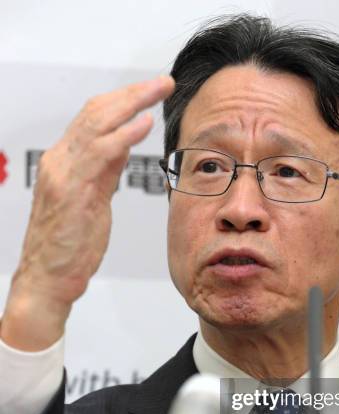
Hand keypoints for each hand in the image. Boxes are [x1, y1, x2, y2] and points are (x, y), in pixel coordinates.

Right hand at [1, 76, 174, 350]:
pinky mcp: (72, 190)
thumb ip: (105, 174)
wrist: (48, 279)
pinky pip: (99, 153)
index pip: (94, 119)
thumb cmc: (70, 247)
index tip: (150, 93)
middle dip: (132, 93)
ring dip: (132, 102)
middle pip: (97, 112)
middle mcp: (61, 161)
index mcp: (65, 162)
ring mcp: (64, 173)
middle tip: (162, 81)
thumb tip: (123, 149)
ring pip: (97, 122)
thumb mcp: (93, 203)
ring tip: (159, 89)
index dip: (123, 102)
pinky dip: (123, 135)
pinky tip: (144, 122)